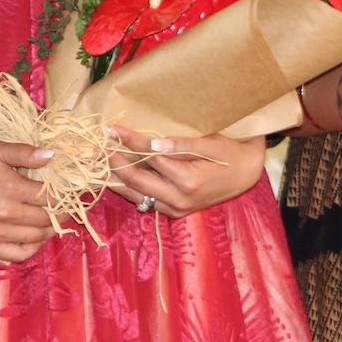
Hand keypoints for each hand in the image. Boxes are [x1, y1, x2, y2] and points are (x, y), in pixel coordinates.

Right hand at [0, 143, 58, 263]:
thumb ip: (25, 153)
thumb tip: (52, 155)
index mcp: (11, 189)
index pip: (50, 198)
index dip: (65, 197)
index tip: (72, 195)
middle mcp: (5, 214)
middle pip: (46, 219)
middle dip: (61, 214)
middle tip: (66, 209)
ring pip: (36, 238)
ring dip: (49, 231)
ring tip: (53, 221)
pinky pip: (18, 255)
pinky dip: (32, 248)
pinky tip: (35, 237)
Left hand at [106, 128, 267, 218]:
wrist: (245, 175)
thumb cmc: (229, 154)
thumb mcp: (210, 144)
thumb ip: (182, 145)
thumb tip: (154, 145)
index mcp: (188, 181)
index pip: (149, 158)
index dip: (129, 142)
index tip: (112, 129)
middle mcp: (179, 199)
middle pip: (136, 180)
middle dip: (114, 161)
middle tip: (97, 145)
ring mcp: (175, 209)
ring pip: (135, 195)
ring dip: (114, 178)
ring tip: (96, 162)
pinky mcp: (174, 212)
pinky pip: (144, 201)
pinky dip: (127, 189)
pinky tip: (113, 177)